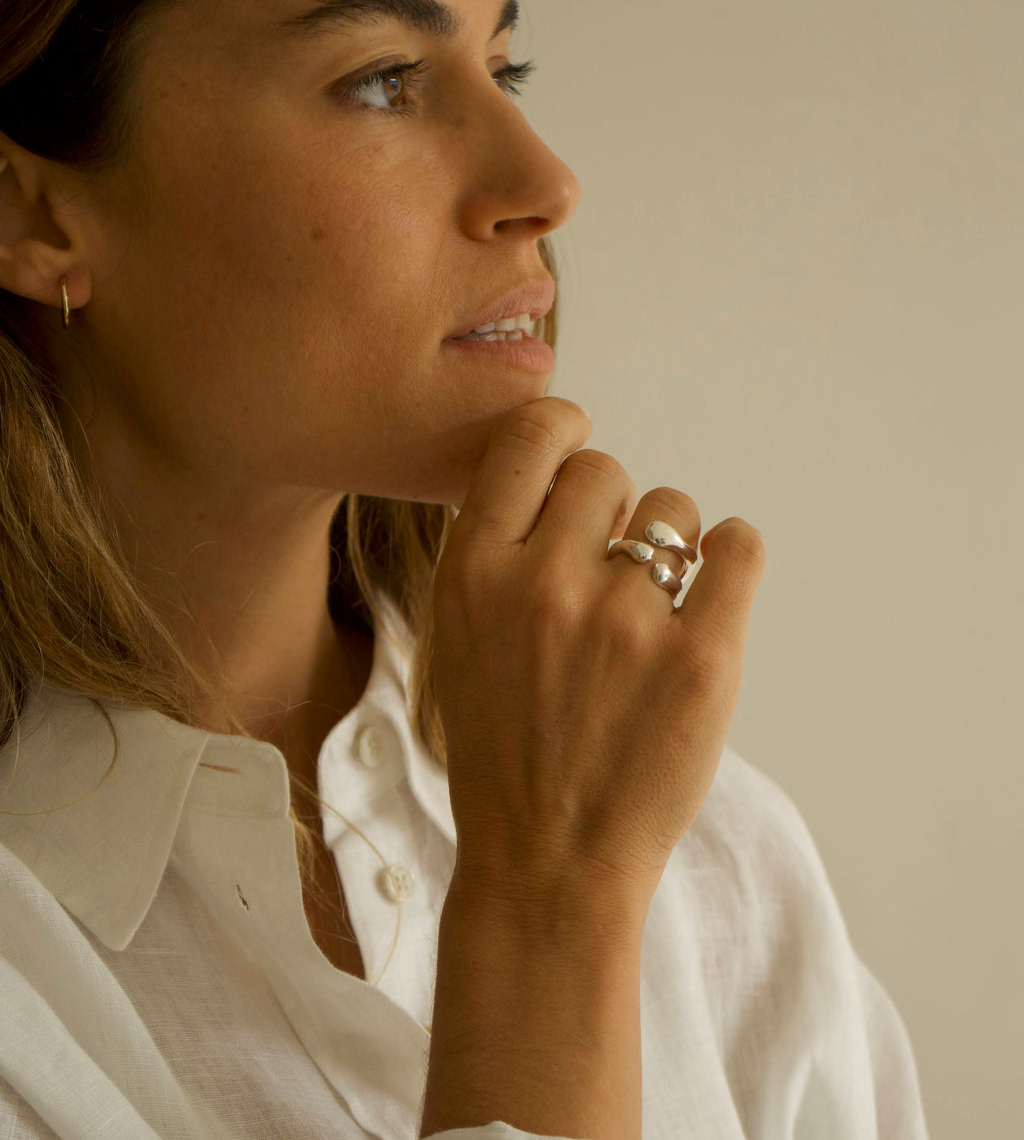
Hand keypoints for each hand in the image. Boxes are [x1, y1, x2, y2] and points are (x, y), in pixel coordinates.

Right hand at [430, 396, 765, 913]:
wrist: (546, 863)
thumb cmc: (499, 753)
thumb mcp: (453, 642)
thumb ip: (491, 557)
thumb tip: (550, 481)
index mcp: (473, 573)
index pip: (527, 440)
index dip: (561, 428)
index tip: (578, 438)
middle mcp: (545, 584)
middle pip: (605, 472)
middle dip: (613, 508)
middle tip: (612, 568)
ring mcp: (626, 622)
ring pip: (674, 510)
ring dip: (669, 544)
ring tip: (653, 606)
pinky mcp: (701, 658)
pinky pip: (738, 548)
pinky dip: (733, 553)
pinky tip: (718, 576)